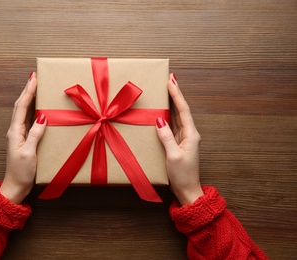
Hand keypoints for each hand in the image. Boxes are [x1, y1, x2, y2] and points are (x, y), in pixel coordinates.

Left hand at [0, 72, 46, 203]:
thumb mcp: (28, 153)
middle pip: (21, 106)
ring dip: (29, 98)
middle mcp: (15, 130)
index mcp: (15, 132)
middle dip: (27, 90)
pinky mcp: (25, 140)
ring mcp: (20, 135)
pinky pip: (29, 121)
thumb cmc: (21, 172)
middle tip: (34, 77)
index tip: (33, 78)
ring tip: (37, 87)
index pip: (21, 107)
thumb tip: (42, 117)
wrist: (15, 186)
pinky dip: (33, 110)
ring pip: (24, 112)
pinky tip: (39, 108)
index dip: (28, 91)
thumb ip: (34, 135)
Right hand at [156, 74, 202, 205]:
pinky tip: (162, 111)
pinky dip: (168, 116)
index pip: (183, 110)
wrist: (187, 191)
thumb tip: (160, 119)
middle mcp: (189, 134)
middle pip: (181, 110)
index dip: (177, 95)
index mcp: (191, 135)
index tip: (171, 81)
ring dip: (172, 103)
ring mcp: (183, 139)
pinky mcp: (177, 144)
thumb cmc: (182, 175)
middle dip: (175, 94)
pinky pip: (172, 126)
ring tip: (166, 90)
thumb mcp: (173, 156)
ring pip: (177, 116)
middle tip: (170, 79)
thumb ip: (167, 137)